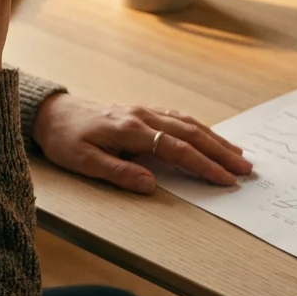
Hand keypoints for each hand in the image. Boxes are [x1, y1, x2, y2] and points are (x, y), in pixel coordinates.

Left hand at [31, 94, 251, 194]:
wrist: (51, 113)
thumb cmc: (65, 139)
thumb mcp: (84, 162)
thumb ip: (118, 172)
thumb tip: (150, 184)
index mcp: (131, 129)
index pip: (176, 149)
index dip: (203, 165)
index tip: (225, 179)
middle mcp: (142, 116)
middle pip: (190, 133)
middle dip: (220, 151)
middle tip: (246, 169)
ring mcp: (143, 111)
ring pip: (187, 123)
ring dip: (214, 138)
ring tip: (237, 154)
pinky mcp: (141, 111)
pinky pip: (177, 117)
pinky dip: (198, 127)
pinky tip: (209, 136)